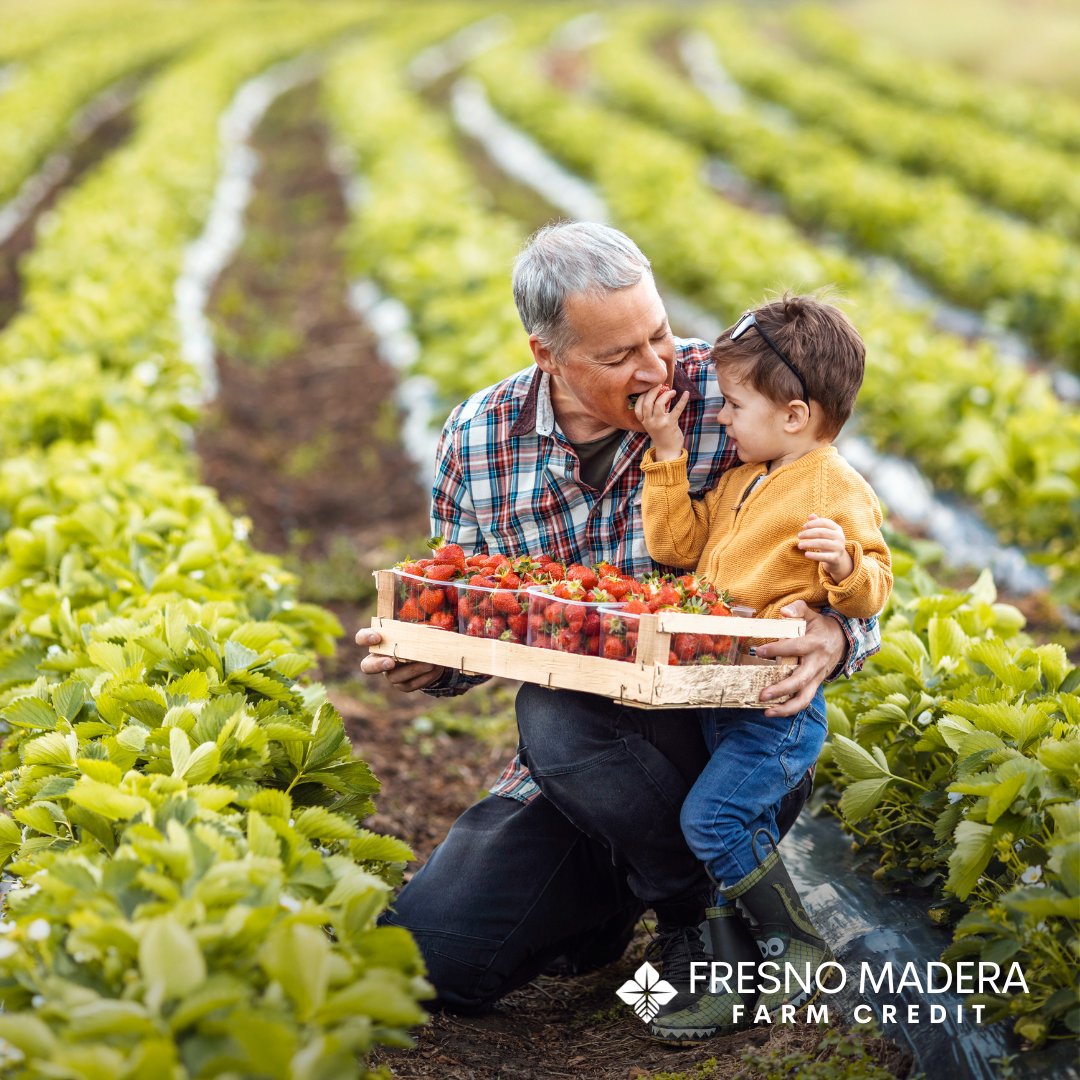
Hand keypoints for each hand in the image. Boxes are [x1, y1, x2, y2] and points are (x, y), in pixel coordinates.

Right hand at [355, 627, 446, 692]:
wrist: (428, 655)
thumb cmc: (417, 637)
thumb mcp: (415, 630)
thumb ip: (414, 629)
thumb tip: (426, 630)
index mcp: (378, 642)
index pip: (361, 638)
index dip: (365, 638)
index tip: (377, 637)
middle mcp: (378, 660)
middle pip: (367, 667)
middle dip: (378, 665)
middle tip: (391, 662)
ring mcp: (389, 675)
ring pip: (394, 677)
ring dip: (412, 669)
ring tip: (429, 663)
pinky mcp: (403, 685)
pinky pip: (410, 684)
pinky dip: (424, 677)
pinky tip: (435, 669)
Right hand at [634, 384, 688, 460]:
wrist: (668, 451)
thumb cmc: (661, 436)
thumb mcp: (652, 426)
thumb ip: (652, 414)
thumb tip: (659, 397)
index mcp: (644, 422)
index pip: (637, 407)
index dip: (642, 396)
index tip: (648, 390)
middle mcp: (649, 422)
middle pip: (647, 402)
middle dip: (653, 391)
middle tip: (660, 385)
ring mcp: (659, 423)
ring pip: (659, 403)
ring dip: (665, 394)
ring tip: (672, 391)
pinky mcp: (670, 424)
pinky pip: (676, 409)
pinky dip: (682, 400)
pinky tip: (686, 394)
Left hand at [753, 601, 842, 716]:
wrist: (844, 640)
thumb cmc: (821, 626)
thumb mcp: (811, 614)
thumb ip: (797, 609)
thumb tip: (783, 611)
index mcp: (815, 644)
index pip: (795, 647)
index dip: (777, 649)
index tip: (759, 651)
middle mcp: (817, 663)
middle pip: (800, 680)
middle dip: (781, 689)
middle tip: (762, 694)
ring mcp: (817, 677)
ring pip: (804, 698)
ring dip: (786, 708)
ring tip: (766, 712)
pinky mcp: (816, 685)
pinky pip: (804, 701)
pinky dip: (789, 709)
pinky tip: (772, 711)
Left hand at [798, 514, 853, 582]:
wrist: (837, 559)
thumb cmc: (828, 542)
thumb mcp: (824, 532)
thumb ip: (817, 523)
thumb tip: (810, 515)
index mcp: (837, 529)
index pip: (824, 522)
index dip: (813, 523)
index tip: (803, 527)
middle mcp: (840, 537)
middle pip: (822, 532)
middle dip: (808, 533)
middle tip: (799, 536)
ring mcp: (839, 548)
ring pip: (822, 543)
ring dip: (809, 544)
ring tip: (799, 545)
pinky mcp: (835, 558)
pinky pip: (824, 556)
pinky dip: (814, 555)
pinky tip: (806, 554)